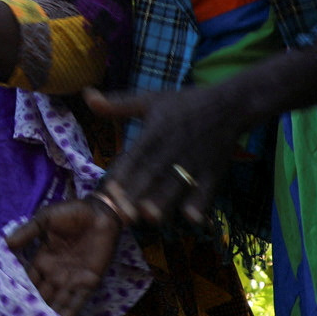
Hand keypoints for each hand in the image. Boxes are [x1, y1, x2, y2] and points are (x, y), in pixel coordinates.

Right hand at [6, 197, 121, 315]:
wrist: (101, 214)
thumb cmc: (72, 213)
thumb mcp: (46, 219)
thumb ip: (28, 232)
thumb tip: (6, 243)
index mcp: (43, 260)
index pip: (29, 281)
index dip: (20, 294)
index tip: (9, 309)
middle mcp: (55, 273)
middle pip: (42, 296)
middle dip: (34, 310)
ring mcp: (72, 279)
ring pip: (58, 302)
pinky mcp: (89, 282)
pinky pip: (78, 301)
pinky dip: (71, 314)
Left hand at [89, 87, 237, 226]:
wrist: (230, 104)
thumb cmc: (185, 103)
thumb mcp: (150, 100)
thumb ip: (118, 104)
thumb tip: (86, 96)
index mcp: (156, 130)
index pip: (137, 154)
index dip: (123, 173)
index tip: (109, 191)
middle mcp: (174, 147)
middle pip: (155, 173)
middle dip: (140, 193)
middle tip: (125, 215)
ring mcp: (195, 160)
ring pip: (178, 183)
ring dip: (165, 200)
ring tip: (152, 218)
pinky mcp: (214, 170)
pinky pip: (207, 188)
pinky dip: (201, 203)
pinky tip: (192, 219)